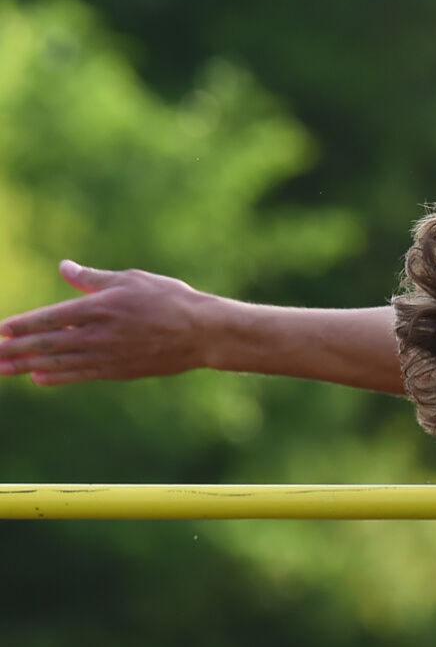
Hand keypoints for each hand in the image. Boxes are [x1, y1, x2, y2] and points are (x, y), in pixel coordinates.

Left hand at [0, 260, 216, 384]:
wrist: (204, 334)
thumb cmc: (170, 299)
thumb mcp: (131, 280)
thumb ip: (93, 278)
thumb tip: (63, 268)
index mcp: (100, 307)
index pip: (51, 318)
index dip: (23, 325)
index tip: (0, 330)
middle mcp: (99, 334)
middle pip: (47, 344)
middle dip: (14, 350)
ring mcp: (108, 355)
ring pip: (59, 362)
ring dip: (26, 366)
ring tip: (2, 370)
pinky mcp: (119, 370)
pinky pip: (81, 374)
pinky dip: (58, 377)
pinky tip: (38, 378)